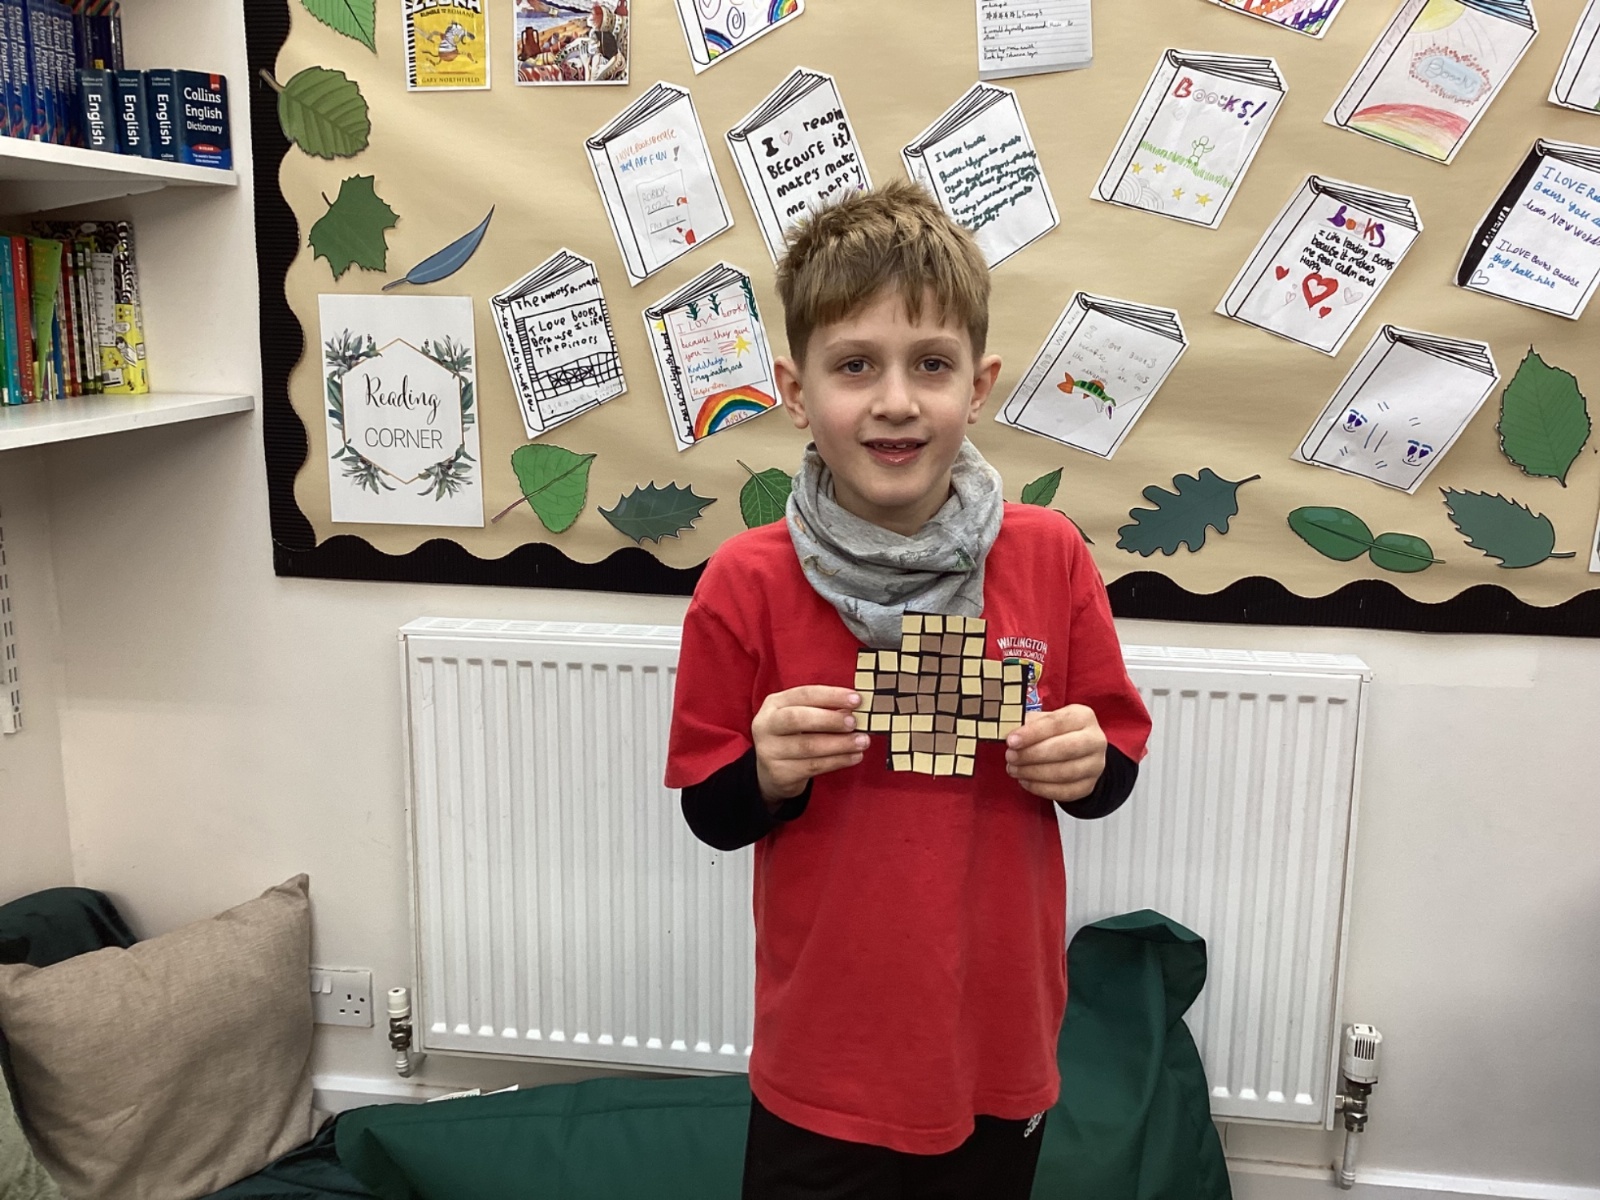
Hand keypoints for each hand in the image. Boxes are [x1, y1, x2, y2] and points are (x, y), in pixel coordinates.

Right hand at [753, 686, 868, 806]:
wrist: (772, 773)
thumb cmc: (793, 737)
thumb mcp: (802, 718)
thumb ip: (825, 711)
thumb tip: (856, 710)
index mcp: (774, 704)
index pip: (804, 694)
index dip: (831, 696)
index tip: (856, 700)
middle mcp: (766, 725)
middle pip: (797, 718)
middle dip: (829, 720)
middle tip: (854, 723)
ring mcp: (770, 750)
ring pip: (808, 746)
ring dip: (840, 744)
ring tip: (862, 742)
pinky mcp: (779, 773)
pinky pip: (813, 766)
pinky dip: (837, 761)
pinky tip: (854, 757)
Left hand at [1004, 705, 1106, 803]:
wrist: (1081, 753)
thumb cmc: (1058, 733)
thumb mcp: (1046, 720)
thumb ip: (1028, 724)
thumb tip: (1009, 733)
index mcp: (1083, 716)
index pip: (1056, 723)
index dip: (1032, 733)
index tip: (1011, 741)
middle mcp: (1095, 740)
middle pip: (1063, 749)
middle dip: (1031, 755)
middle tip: (1010, 757)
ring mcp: (1095, 765)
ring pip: (1063, 773)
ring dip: (1033, 773)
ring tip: (1014, 769)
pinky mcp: (1089, 786)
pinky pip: (1064, 791)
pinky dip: (1041, 788)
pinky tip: (1025, 781)